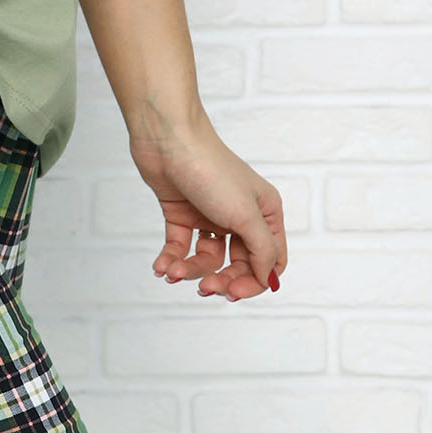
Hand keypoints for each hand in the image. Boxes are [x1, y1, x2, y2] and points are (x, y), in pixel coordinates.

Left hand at [129, 111, 286, 301]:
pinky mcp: (182, 213)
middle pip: (238, 264)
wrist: (167, 139)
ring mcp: (210, 215)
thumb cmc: (211, 170)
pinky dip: (171, 259)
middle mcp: (240, 216)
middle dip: (221, 279)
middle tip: (204, 288)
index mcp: (265, 213)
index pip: (270, 261)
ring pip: (207, 258)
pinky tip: (161, 267)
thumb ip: (262, 250)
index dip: (254, 281)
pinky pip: (181, 247)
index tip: (233, 293)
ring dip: (190, 270)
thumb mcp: (245, 214)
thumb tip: (269, 280)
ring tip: (173, 272)